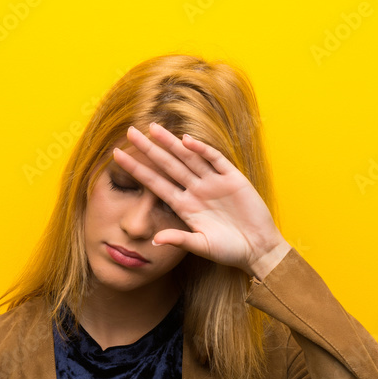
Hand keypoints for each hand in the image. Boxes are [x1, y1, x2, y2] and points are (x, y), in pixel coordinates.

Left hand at [112, 122, 290, 278]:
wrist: (259, 248)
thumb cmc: (230, 250)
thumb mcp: (202, 246)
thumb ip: (179, 239)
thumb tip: (154, 240)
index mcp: (185, 206)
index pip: (155, 183)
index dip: (137, 169)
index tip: (117, 157)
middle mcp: (195, 190)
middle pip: (168, 165)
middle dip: (150, 149)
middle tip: (130, 131)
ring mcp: (213, 182)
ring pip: (188, 157)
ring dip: (171, 143)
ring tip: (153, 128)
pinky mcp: (233, 178)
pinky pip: (215, 160)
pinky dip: (202, 150)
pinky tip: (187, 140)